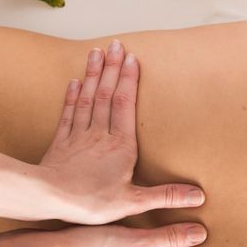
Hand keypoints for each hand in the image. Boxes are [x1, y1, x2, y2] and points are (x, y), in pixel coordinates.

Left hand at [39, 39, 203, 223]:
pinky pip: (68, 113)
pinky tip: (75, 81)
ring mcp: (78, 136)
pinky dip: (72, 96)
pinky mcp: (60, 144)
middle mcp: (99, 135)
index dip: (129, 80)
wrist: (49, 199)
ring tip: (97, 53)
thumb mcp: (134, 202)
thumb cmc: (92, 202)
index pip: (125, 105)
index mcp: (120, 146)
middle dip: (113, 68)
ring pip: (88, 99)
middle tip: (116, 44)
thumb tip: (198, 196)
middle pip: (107, 95)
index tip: (132, 58)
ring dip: (93, 74)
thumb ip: (166, 196)